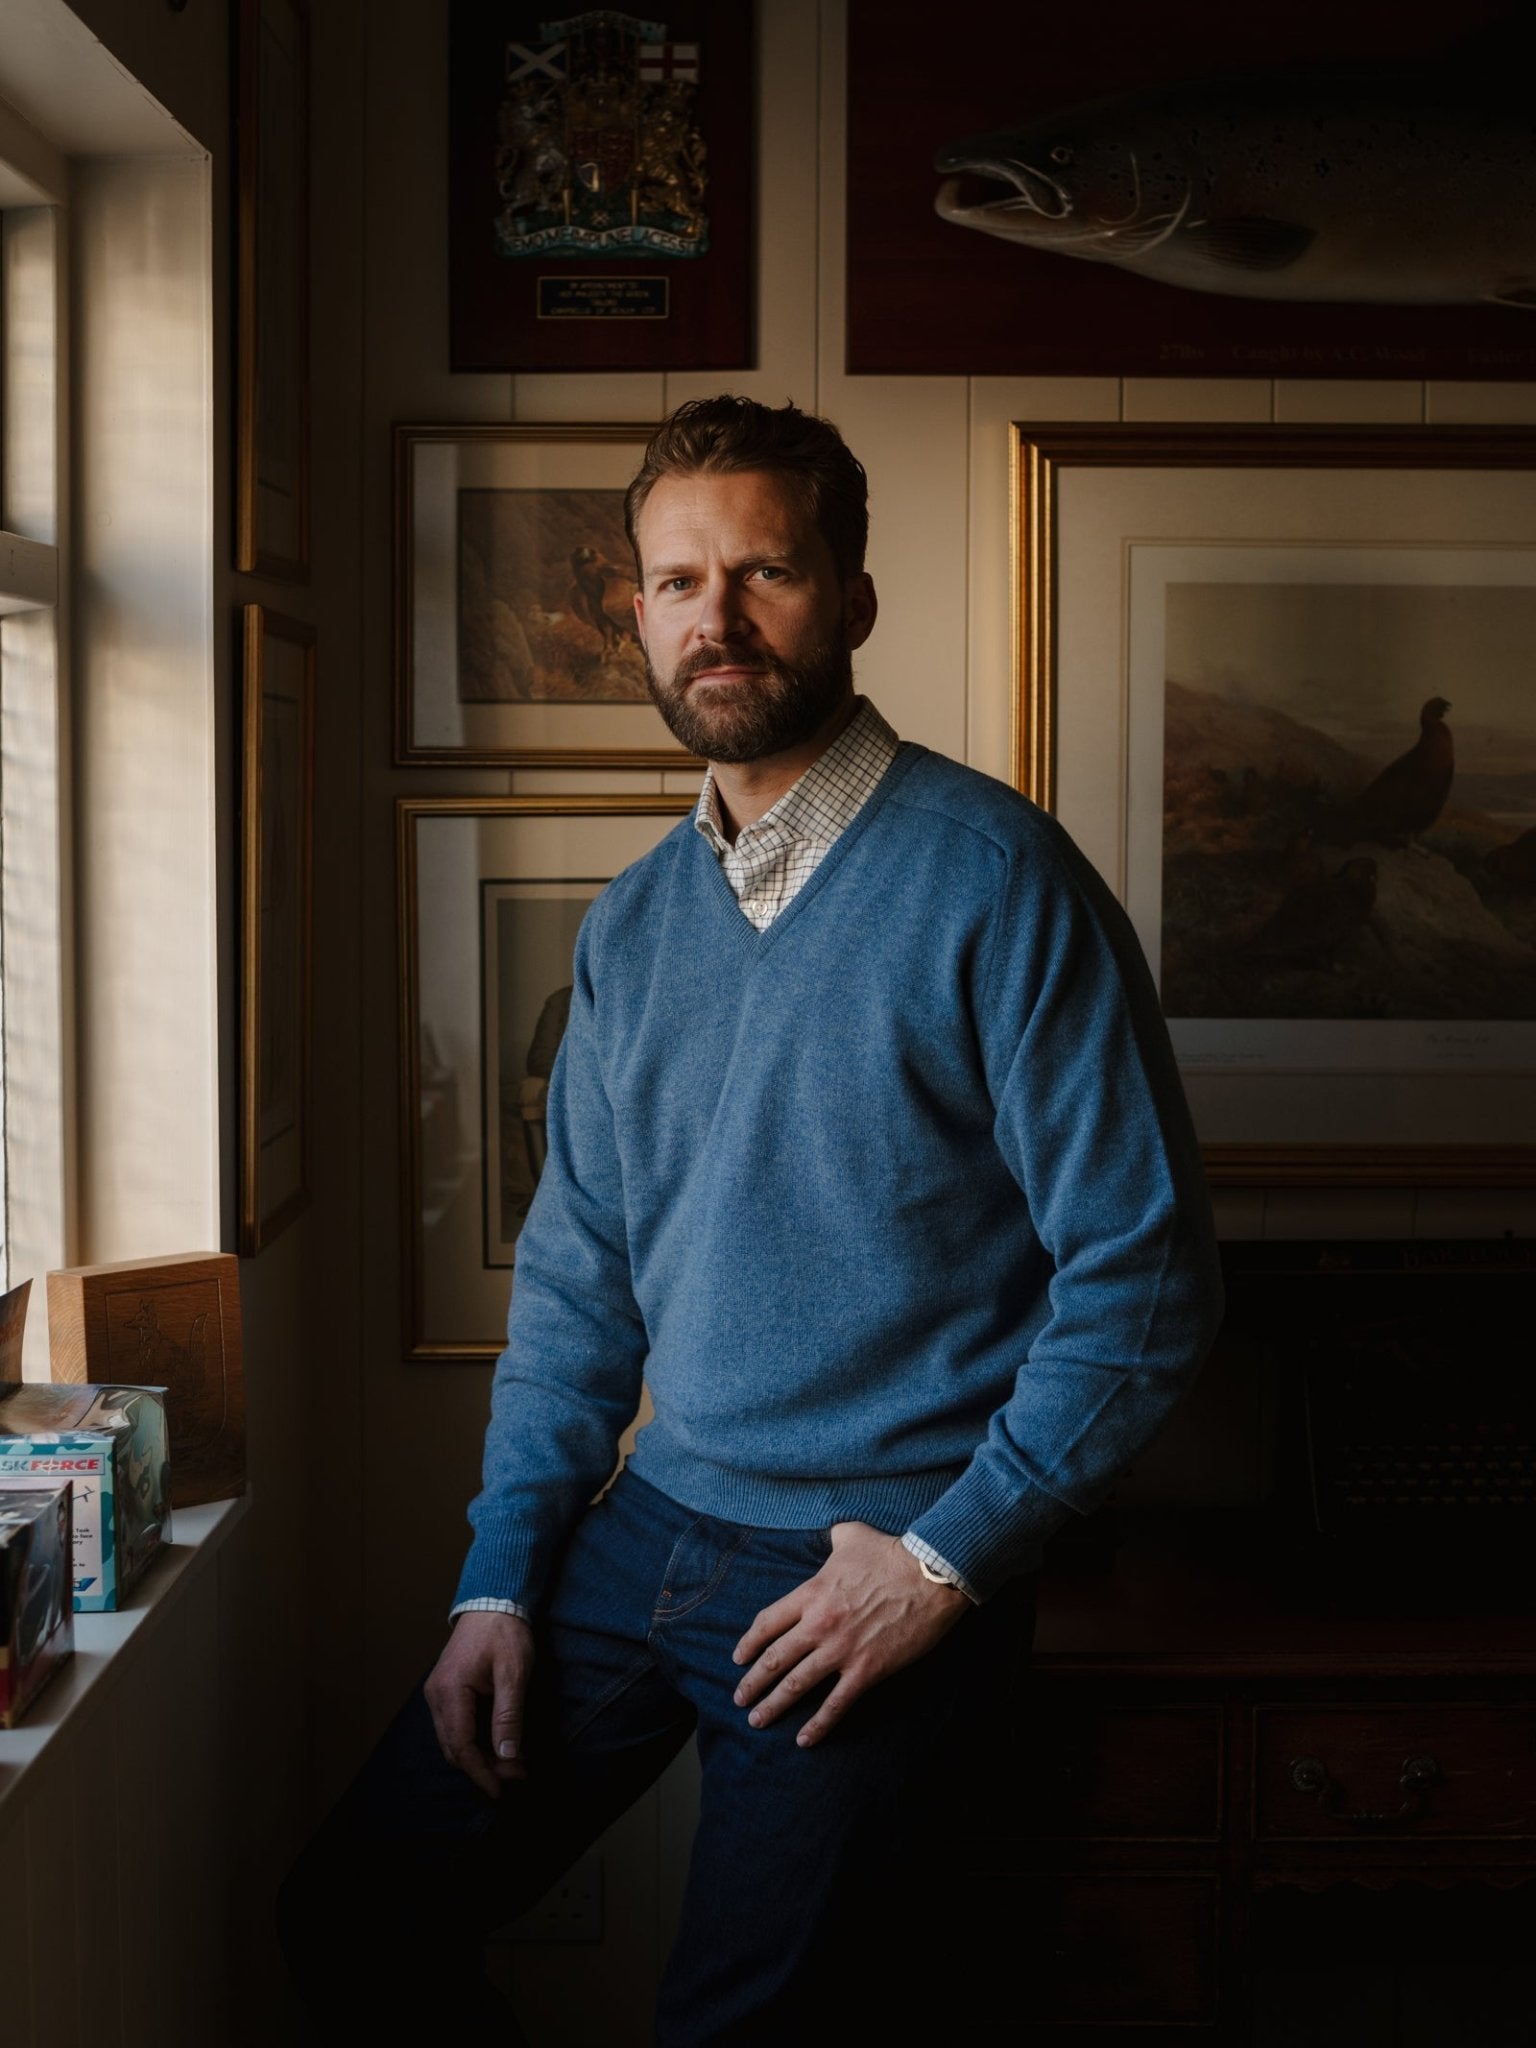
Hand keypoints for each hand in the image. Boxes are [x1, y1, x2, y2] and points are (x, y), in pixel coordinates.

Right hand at [424, 1611, 534, 1798]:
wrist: (492, 1599)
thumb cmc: (504, 1632)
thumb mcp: (514, 1673)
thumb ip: (509, 1716)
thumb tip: (508, 1756)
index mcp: (450, 1692)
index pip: (461, 1747)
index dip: (482, 1773)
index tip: (503, 1790)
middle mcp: (436, 1696)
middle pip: (453, 1748)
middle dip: (482, 1768)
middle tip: (514, 1776)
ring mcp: (437, 1693)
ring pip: (451, 1740)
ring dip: (477, 1757)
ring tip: (508, 1764)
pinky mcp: (444, 1690)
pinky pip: (453, 1726)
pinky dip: (471, 1741)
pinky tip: (494, 1744)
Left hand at [731, 1523, 968, 1747]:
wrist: (928, 1576)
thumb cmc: (890, 1553)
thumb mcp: (851, 1535)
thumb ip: (832, 1538)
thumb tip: (830, 1534)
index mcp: (811, 1594)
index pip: (768, 1623)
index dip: (749, 1643)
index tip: (739, 1658)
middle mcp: (819, 1624)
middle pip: (774, 1659)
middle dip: (752, 1683)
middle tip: (739, 1698)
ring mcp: (841, 1650)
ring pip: (796, 1684)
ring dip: (773, 1705)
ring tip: (757, 1720)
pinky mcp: (866, 1670)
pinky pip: (835, 1704)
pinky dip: (818, 1724)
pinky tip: (804, 1740)